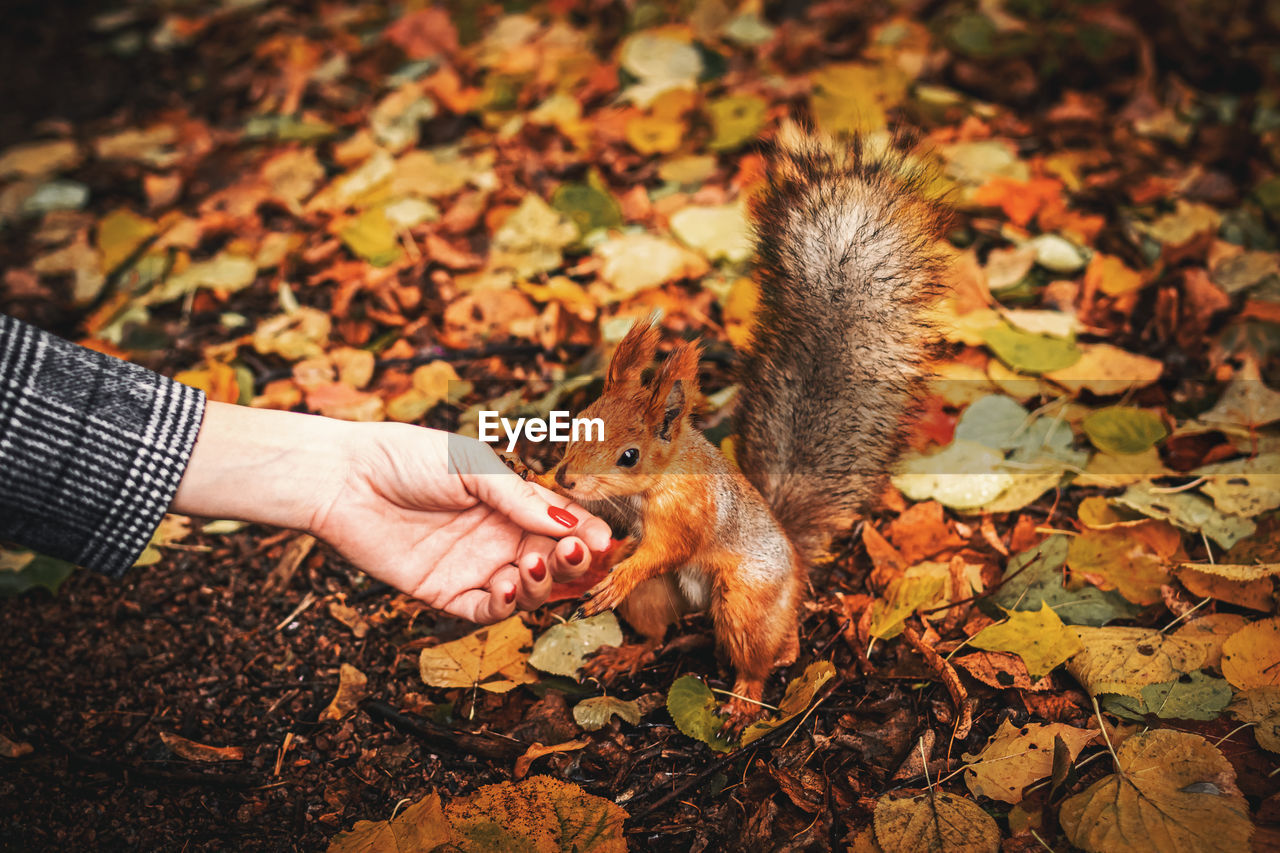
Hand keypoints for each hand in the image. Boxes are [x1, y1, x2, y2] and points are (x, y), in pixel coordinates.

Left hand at [172, 402, 610, 622]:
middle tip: (578, 554)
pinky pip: (486, 610)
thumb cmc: (407, 458)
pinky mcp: (445, 594)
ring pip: (526, 591)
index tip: (606, 541)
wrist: (344, 478)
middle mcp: (498, 540)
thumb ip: (520, 499)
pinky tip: (513, 586)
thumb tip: (570, 524)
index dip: (586, 536)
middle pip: (551, 562)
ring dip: (543, 584)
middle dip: (572, 562)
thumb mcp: (472, 467)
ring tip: (539, 564)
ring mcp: (473, 569)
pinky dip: (506, 605)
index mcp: (511, 505)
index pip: (561, 526)